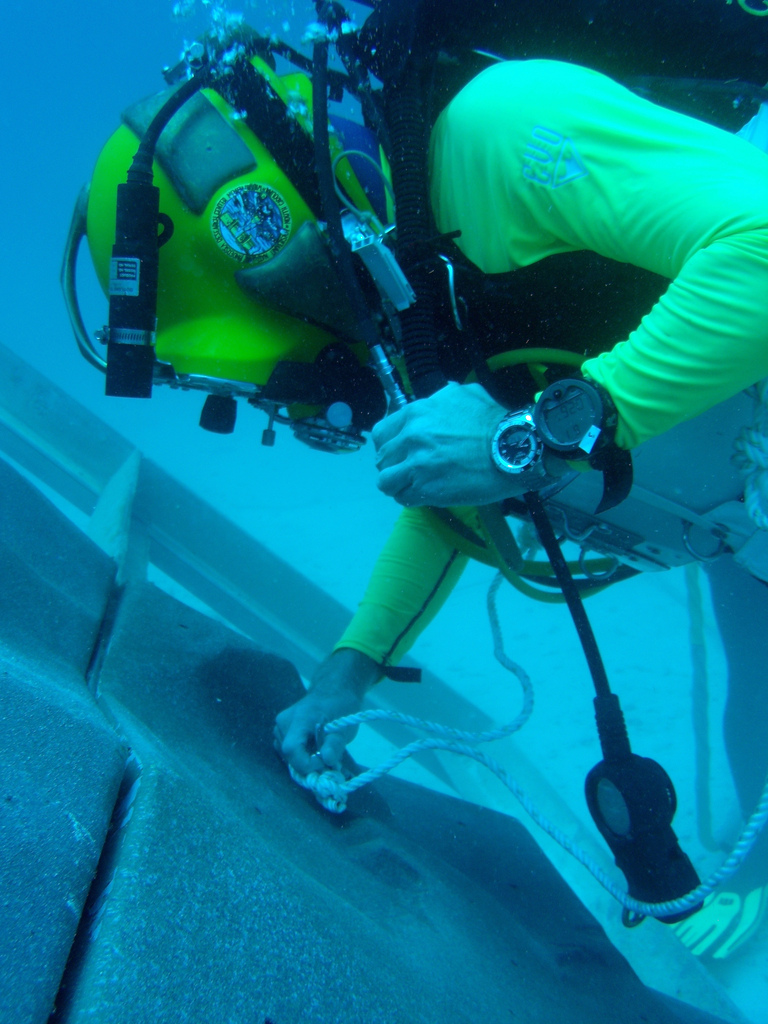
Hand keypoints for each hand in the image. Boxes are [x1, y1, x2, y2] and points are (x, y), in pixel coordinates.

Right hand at [273, 649, 380, 775]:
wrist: (333, 691)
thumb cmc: (340, 707)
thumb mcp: (344, 726)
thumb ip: (335, 744)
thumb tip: (327, 760)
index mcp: (300, 718)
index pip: (291, 748)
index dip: (306, 763)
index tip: (324, 762)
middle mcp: (284, 721)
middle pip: (288, 754)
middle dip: (308, 763)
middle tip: (327, 760)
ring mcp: (280, 725)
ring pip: (286, 754)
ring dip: (304, 759)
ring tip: (321, 751)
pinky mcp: (281, 729)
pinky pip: (286, 749)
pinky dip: (300, 754)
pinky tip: (313, 748)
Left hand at [372, 382, 525, 506]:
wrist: (511, 449)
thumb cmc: (493, 421)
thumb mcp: (464, 394)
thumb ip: (441, 398)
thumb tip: (436, 399)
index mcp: (415, 414)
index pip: (380, 434)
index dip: (388, 445)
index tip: (398, 452)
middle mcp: (410, 438)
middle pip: (382, 459)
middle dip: (394, 466)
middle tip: (408, 471)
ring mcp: (416, 465)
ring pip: (386, 482)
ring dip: (397, 485)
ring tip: (411, 486)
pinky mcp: (426, 489)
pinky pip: (404, 498)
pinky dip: (411, 498)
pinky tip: (423, 495)